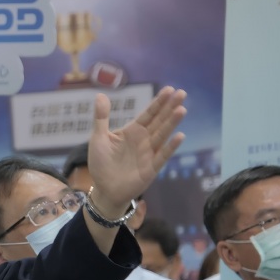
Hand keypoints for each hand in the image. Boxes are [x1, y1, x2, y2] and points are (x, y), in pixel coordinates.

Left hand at [86, 86, 185, 214]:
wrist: (104, 190)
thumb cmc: (101, 164)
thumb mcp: (98, 138)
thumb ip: (101, 118)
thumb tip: (100, 95)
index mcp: (132, 131)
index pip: (148, 114)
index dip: (158, 102)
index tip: (169, 89)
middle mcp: (144, 140)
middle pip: (159, 121)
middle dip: (170, 108)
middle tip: (182, 93)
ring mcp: (149, 153)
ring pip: (162, 135)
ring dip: (172, 123)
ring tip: (181, 110)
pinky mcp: (151, 168)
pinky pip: (162, 156)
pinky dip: (170, 147)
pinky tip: (179, 136)